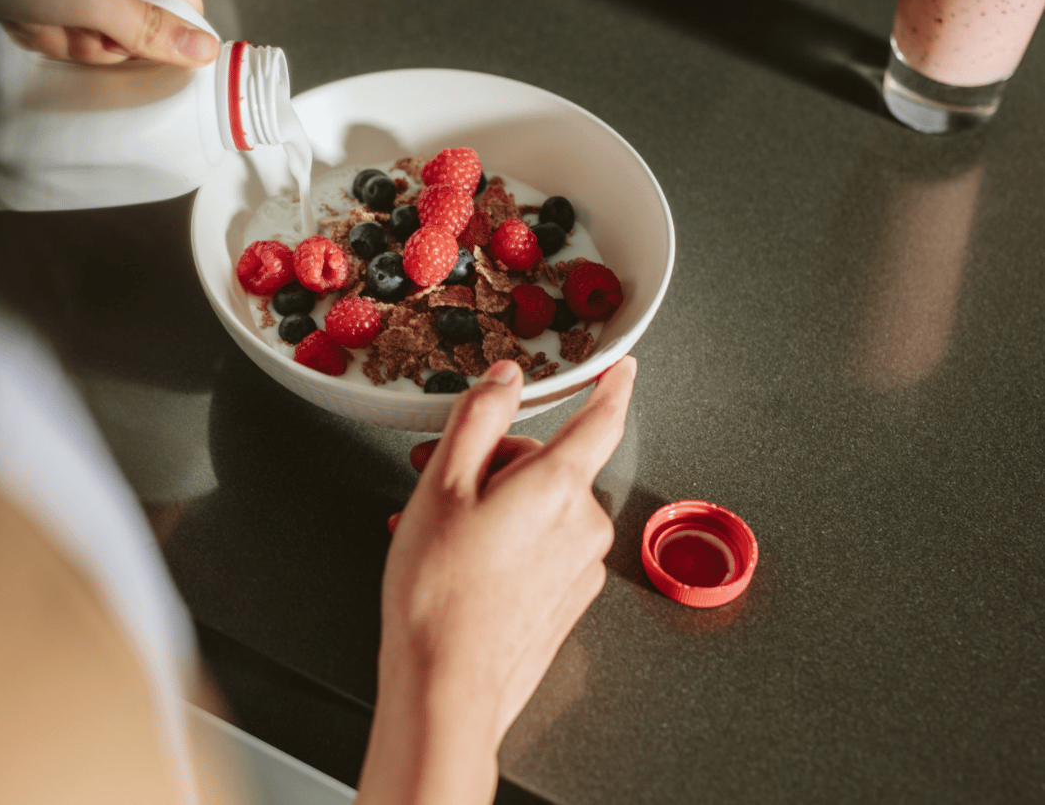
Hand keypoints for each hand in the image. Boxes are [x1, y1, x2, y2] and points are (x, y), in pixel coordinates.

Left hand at [0, 0, 217, 65]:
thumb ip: (151, 28)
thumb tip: (201, 49)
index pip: (185, 9)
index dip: (169, 39)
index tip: (140, 49)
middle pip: (134, 35)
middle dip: (97, 41)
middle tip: (72, 20)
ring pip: (93, 41)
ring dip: (60, 37)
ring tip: (36, 10)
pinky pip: (59, 36)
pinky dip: (36, 31)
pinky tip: (19, 11)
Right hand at [358, 356, 635, 804]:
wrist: (446, 687)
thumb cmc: (439, 593)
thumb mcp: (443, 486)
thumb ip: (480, 418)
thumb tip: (507, 378)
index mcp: (558, 486)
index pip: (600, 420)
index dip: (610, 387)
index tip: (620, 369)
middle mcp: (583, 525)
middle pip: (548, 466)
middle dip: (495, 463)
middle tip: (436, 475)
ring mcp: (580, 568)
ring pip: (540, 510)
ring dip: (493, 506)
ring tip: (437, 530)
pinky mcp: (567, 601)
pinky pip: (541, 551)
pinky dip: (504, 544)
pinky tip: (460, 562)